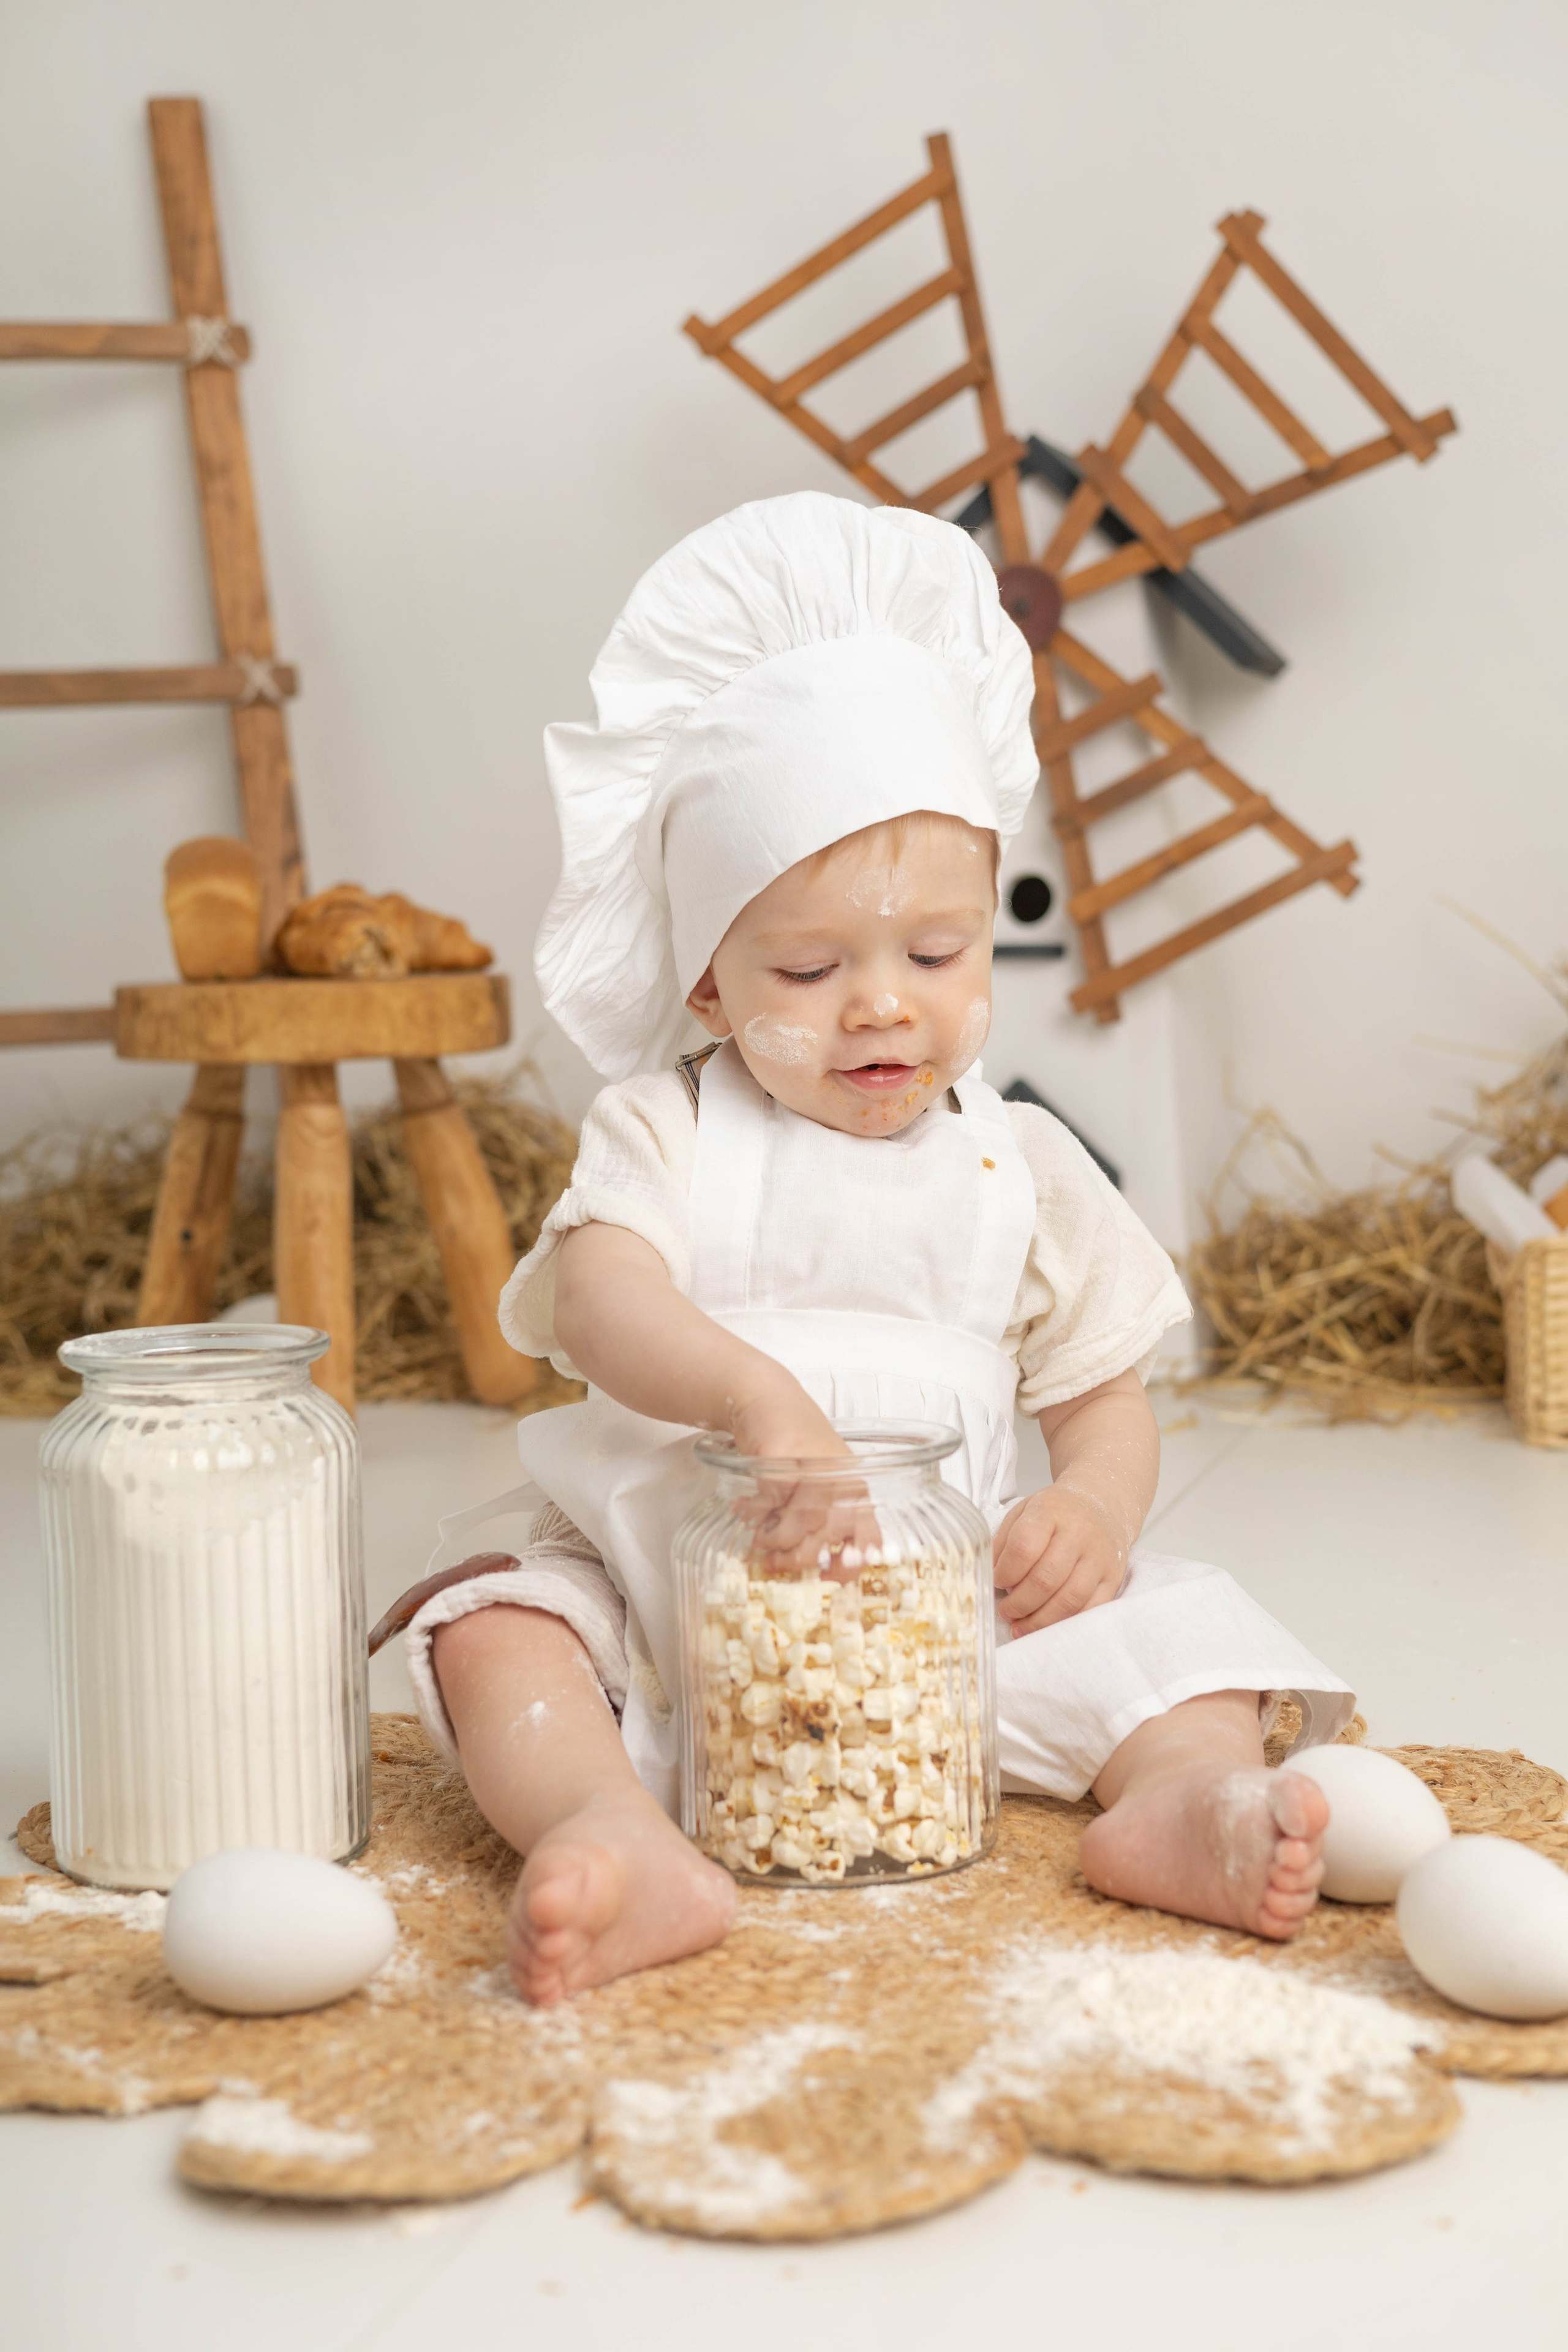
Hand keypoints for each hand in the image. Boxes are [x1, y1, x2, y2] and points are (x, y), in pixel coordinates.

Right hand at [728, 1376, 876, 1569]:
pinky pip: (766, 1505)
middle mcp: (841, 1482)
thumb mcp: (822, 1482)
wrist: (769, 1401)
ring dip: (770, 1538)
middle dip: (794, 1559)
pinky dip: (752, 1513)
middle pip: (822, 1541)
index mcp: (857, 1490)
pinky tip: (745, 1508)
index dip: (848, 1568)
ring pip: (792, 1527)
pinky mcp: (782, 1462)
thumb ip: (822, 1521)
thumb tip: (813, 1567)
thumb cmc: (797, 1446)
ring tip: (759, 1534)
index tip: (825, 1578)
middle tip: (774, 1564)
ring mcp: (813, 1471)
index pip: (868, 1540)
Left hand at [992, 1484, 1127, 1636]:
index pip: (1023, 1548)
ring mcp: (1099, 1557)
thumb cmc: (1057, 1512)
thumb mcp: (1024, 1511)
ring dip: (1039, 1620)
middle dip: (1019, 1603)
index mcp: (1050, 1512)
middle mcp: (1078, 1533)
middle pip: (1045, 1579)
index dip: (1005, 1573)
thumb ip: (1004, 1541)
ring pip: (1069, 1600)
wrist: (1103, 1503)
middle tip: (1005, 1611)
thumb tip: (991, 1575)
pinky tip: (1046, 1626)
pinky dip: (1065, 1623)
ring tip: (1020, 1626)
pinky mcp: (1113, 1576)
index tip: (996, 1581)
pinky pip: (1090, 1609)